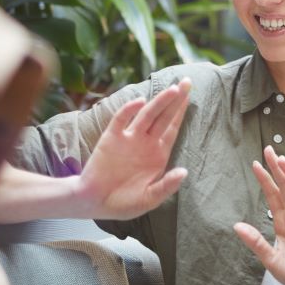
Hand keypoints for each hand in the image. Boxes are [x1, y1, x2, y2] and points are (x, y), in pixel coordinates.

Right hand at [75, 79, 190, 219]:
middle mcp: (145, 142)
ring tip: (172, 89)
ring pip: (147, 115)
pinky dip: (129, 109)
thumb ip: (166, 186)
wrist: (94, 203)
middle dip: (176, 100)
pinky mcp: (111, 138)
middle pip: (163, 116)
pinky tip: (139, 101)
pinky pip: (121, 120)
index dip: (182, 112)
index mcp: (157, 154)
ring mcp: (128, 138)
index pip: (172, 128)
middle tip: (187, 81)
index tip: (191, 95)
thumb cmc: (123, 202)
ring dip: (159, 102)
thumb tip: (184, 172)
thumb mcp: (149, 199)